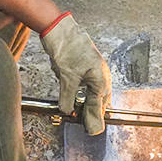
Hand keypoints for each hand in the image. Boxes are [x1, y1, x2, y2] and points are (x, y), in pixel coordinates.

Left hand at [40, 13, 110, 134]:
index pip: (99, 105)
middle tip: (88, 128)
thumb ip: (68, 97)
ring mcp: (93, 70)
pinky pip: (86, 85)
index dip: (94, 118)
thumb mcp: (67, 77)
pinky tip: (75, 99)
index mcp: (100, 78)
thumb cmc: (68, 48)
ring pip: (92, 93)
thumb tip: (67, 111)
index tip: (92, 131)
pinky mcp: (84, 67)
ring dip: (87, 104)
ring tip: (80, 116)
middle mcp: (100, 75)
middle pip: (99, 100)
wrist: (60, 29)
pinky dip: (81, 94)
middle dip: (93, 113)